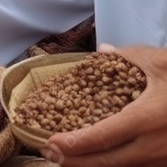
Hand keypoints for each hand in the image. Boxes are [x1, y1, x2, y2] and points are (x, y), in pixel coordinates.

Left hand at [41, 44, 166, 166]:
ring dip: (96, 166)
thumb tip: (103, 51)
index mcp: (147, 119)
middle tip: (51, 156)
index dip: (74, 144)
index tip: (51, 144)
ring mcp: (164, 159)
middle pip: (108, 163)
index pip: (103, 137)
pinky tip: (102, 156)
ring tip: (70, 159)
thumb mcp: (160, 63)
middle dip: (76, 162)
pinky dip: (118, 164)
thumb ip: (128, 58)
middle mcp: (155, 146)